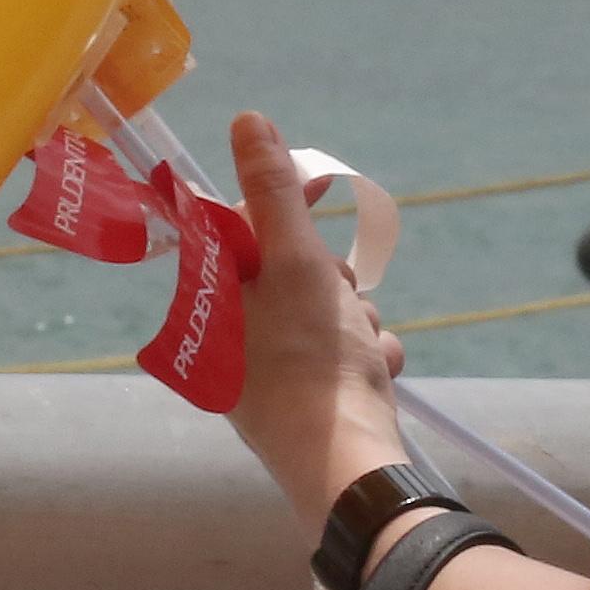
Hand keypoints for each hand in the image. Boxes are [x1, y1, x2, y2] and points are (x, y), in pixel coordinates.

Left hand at [223, 109, 409, 530]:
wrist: (349, 469)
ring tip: (364, 350)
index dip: (285, 200)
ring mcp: (267, 374)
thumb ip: (274, 192)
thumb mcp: (297, 262)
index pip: (240, 226)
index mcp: (211, 301)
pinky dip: (367, 357)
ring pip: (326, 311)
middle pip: (292, 270)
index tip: (324, 184)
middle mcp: (229, 337)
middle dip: (334, 278)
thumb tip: (246, 120)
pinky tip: (377, 376)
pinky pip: (342, 354)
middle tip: (343, 301)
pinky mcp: (306, 401)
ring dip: (357, 320)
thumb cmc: (313, 362)